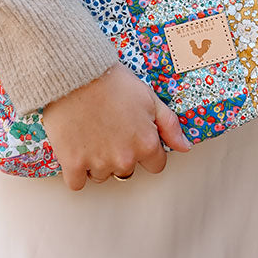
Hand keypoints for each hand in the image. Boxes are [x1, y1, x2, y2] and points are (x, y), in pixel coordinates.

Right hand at [41, 63, 191, 190]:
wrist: (76, 75)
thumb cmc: (112, 82)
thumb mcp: (149, 98)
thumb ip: (170, 125)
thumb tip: (185, 147)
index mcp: (146, 144)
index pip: (156, 165)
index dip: (145, 151)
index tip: (133, 139)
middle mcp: (125, 159)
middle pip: (126, 172)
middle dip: (120, 155)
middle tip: (108, 131)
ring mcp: (98, 163)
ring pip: (101, 176)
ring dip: (97, 161)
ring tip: (90, 133)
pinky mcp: (73, 165)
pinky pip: (77, 182)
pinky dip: (75, 170)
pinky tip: (75, 148)